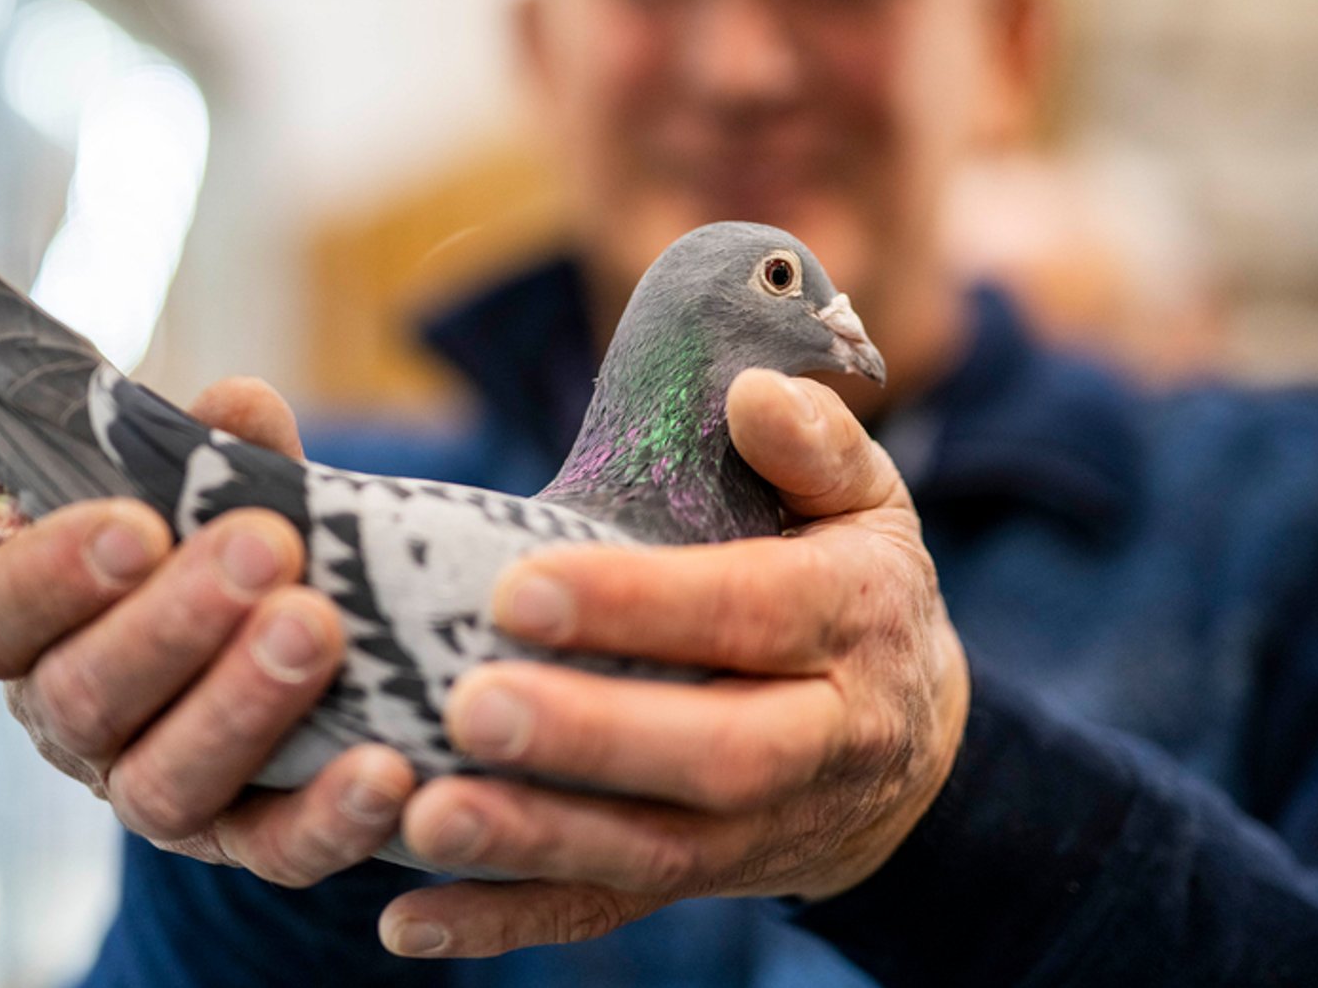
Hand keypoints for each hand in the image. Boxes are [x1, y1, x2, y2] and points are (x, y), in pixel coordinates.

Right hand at [0, 378, 416, 886]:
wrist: (310, 642)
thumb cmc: (234, 549)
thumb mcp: (226, 494)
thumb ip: (224, 454)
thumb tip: (239, 404)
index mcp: (35, 629)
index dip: (51, 576)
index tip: (136, 526)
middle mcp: (73, 726)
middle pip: (85, 696)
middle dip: (175, 622)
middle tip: (268, 549)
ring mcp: (150, 797)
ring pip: (165, 783)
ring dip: (242, 705)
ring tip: (319, 629)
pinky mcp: (243, 847)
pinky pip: (276, 853)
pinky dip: (330, 816)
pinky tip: (389, 768)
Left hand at [379, 368, 969, 958]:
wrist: (909, 744)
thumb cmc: (853, 589)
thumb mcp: (865, 505)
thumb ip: (816, 444)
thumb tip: (751, 393)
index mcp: (853, 624)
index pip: (752, 615)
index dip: (641, 606)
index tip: (522, 589)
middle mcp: (820, 741)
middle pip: (714, 755)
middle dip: (590, 738)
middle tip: (471, 709)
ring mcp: (758, 830)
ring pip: (652, 852)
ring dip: (535, 841)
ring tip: (426, 814)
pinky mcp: (697, 880)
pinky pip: (604, 912)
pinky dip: (505, 923)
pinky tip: (408, 921)